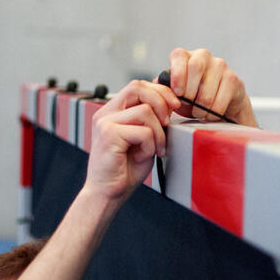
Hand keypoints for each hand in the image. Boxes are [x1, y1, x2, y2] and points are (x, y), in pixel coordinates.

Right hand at [85, 80, 180, 201]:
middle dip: (161, 101)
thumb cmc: (125, 169)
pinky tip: (145, 156)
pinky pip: (143, 131)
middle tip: (168, 122)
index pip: (137, 86)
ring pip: (145, 111)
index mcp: (113, 111)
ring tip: (154, 149)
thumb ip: (151, 119)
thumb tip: (169, 101)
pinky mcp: (109, 134)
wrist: (108, 194)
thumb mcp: (144, 138)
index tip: (174, 105)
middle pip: (138, 87)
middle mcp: (106, 113)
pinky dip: (151, 145)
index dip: (160, 91)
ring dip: (158, 133)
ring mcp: (105, 122)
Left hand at [163, 48, 257, 127]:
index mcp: (186, 56)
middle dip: (190, 92)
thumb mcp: (177, 93)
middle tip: (188, 105)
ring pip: (208, 89)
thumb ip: (165, 88)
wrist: (221, 104)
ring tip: (198, 113)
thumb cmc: (194, 97)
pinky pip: (220, 100)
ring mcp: (220, 65)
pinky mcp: (233, 79)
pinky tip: (210, 114)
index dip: (177, 75)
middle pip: (195, 67)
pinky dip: (213, 112)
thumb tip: (154, 86)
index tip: (178, 93)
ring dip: (201, 107)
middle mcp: (203, 56)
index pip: (179, 56)